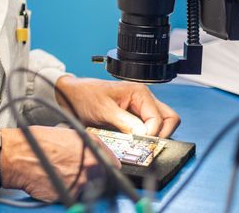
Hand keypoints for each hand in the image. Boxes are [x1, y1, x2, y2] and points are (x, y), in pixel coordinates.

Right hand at [0, 126, 119, 202]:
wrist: (15, 156)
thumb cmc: (33, 141)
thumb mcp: (63, 133)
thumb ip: (83, 144)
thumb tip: (92, 153)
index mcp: (90, 147)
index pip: (112, 161)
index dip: (109, 164)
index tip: (110, 168)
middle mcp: (89, 165)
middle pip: (101, 177)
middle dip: (92, 175)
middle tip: (76, 171)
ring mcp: (80, 182)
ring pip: (86, 188)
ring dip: (77, 184)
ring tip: (58, 174)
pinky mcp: (68, 196)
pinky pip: (71, 196)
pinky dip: (64, 191)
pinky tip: (51, 180)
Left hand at [55, 76, 179, 137]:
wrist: (70, 96)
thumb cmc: (85, 96)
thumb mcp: (104, 110)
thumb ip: (125, 123)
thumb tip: (144, 135)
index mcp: (140, 93)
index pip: (160, 118)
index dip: (153, 133)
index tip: (141, 143)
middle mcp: (143, 100)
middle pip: (169, 120)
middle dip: (161, 134)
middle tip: (147, 145)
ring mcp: (140, 109)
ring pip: (161, 125)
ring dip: (154, 136)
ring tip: (140, 144)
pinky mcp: (134, 118)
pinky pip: (148, 129)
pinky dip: (144, 137)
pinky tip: (133, 141)